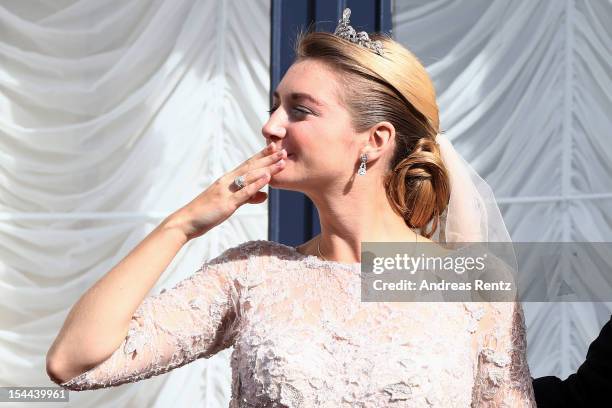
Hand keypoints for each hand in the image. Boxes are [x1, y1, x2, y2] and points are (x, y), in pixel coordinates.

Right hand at [168, 144, 286, 240]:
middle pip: (251, 167)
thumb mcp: (230, 203)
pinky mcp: (227, 203)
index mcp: (227, 180)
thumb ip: (247, 198)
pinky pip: (244, 192)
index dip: (262, 156)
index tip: (275, 148)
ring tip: (281, 161)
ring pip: (250, 177)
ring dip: (267, 168)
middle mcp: (227, 182)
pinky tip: (267, 178)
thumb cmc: (206, 212)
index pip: (248, 165)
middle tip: (283, 149)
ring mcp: (227, 191)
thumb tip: (264, 195)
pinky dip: (256, 184)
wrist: (186, 222)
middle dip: (268, 158)